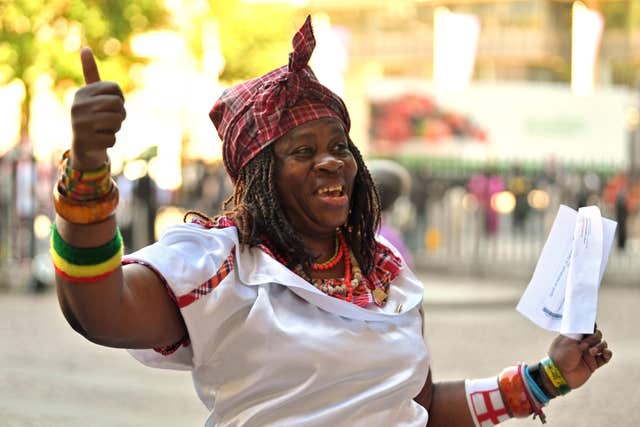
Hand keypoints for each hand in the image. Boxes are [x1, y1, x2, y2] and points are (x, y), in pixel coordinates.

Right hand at [71, 47, 125, 170]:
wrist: (82, 146)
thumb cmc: (92, 116)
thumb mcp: (91, 95)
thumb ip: (90, 73)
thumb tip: (85, 48)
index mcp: (82, 93)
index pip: (115, 89)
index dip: (120, 99)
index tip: (111, 105)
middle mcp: (77, 106)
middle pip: (117, 104)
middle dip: (120, 114)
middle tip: (110, 120)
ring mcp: (80, 124)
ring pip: (116, 121)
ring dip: (115, 128)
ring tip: (103, 129)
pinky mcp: (85, 141)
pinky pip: (112, 139)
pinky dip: (110, 141)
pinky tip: (98, 141)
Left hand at [547, 327, 611, 390]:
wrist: (560, 375)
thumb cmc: (561, 356)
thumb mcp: (568, 341)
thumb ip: (579, 333)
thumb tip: (590, 326)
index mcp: (573, 337)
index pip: (586, 328)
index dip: (591, 326)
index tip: (592, 326)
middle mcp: (582, 344)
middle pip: (596, 335)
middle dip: (595, 336)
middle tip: (586, 343)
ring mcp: (588, 354)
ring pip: (602, 344)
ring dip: (600, 345)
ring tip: (592, 352)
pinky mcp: (593, 364)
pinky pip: (605, 357)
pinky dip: (608, 353)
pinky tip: (605, 353)